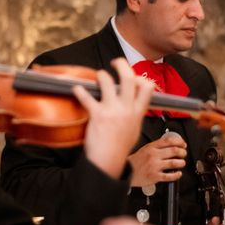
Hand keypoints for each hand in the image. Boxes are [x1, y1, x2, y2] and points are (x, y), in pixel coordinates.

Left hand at [74, 58, 154, 177]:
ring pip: (108, 82)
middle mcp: (127, 109)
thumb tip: (134, 103)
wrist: (108, 162)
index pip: (147, 88)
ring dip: (101, 75)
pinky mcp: (98, 114)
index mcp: (137, 113)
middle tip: (115, 62)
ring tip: (98, 76)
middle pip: (129, 78)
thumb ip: (135, 114)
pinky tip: (77, 88)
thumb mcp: (135, 130)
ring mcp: (112, 110)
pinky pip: (87, 97)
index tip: (135, 77)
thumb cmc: (119, 149)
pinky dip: (80, 91)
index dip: (142, 78)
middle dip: (121, 65)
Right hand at [127, 132, 186, 186]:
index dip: (179, 142)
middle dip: (182, 152)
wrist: (127, 172)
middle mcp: (153, 156)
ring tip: (182, 163)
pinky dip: (177, 175)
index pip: (168, 141)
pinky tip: (178, 173)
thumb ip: (156, 146)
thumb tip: (170, 145)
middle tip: (183, 154)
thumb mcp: (145, 149)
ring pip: (174, 163)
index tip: (183, 144)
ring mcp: (155, 166)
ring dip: (181, 163)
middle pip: (174, 151)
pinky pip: (170, 176)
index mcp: (151, 147)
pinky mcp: (155, 176)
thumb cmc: (136, 161)